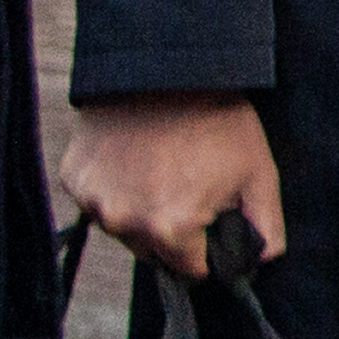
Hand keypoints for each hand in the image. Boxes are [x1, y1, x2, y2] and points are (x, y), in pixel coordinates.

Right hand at [58, 93, 284, 273]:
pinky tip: (134, 158)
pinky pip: (98, 200)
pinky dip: (115, 188)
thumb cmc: (218, 120)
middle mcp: (123, 223)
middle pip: (153, 251)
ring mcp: (92, 200)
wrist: (165, 68)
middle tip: (189, 188)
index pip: (191, 269)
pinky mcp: (72, 178)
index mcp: (170, 228)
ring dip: (141, 212)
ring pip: (123, 228)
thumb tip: (262, 259)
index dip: (208, 249)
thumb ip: (265, 227)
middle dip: (173, 232)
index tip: (213, 220)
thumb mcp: (258, 173)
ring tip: (162, 169)